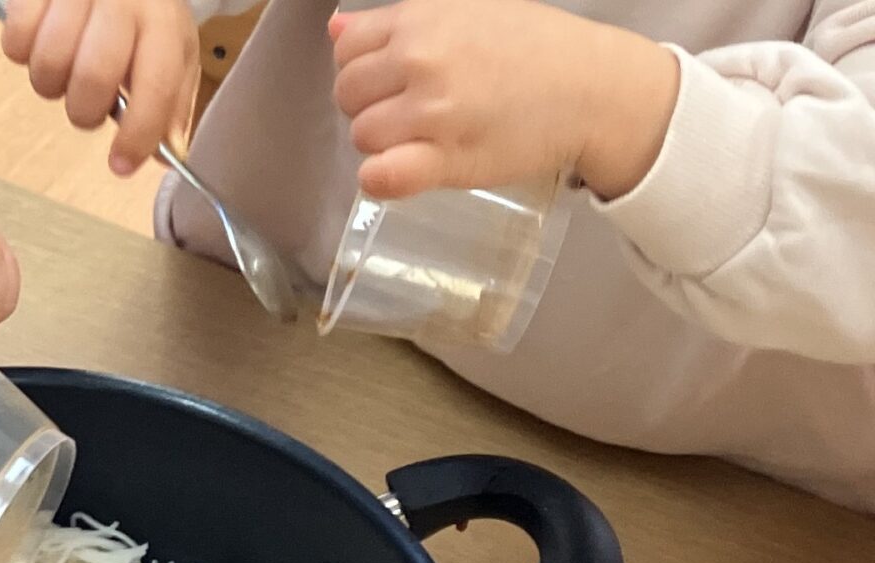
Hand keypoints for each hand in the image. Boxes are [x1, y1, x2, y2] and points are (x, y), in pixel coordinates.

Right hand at [0, 0, 198, 174]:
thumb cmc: (139, 10)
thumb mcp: (170, 47)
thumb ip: (170, 102)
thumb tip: (165, 154)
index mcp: (163, 21)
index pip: (156, 85)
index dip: (137, 134)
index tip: (120, 165)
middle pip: (94, 77)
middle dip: (84, 111)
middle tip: (85, 106)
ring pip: (49, 63)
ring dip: (50, 84)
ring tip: (62, 71)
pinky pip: (15, 41)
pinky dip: (22, 54)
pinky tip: (39, 43)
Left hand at [330, 0, 678, 199]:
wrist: (595, 87)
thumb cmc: (534, 48)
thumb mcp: (466, 11)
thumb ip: (397, 22)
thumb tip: (335, 28)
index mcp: (420, 20)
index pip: (346, 50)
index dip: (364, 70)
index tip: (393, 82)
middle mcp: (420, 61)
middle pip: (349, 96)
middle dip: (372, 106)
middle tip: (413, 113)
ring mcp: (432, 112)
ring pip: (363, 137)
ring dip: (385, 143)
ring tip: (427, 137)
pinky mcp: (447, 159)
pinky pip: (382, 176)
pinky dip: (382, 179)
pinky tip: (405, 171)